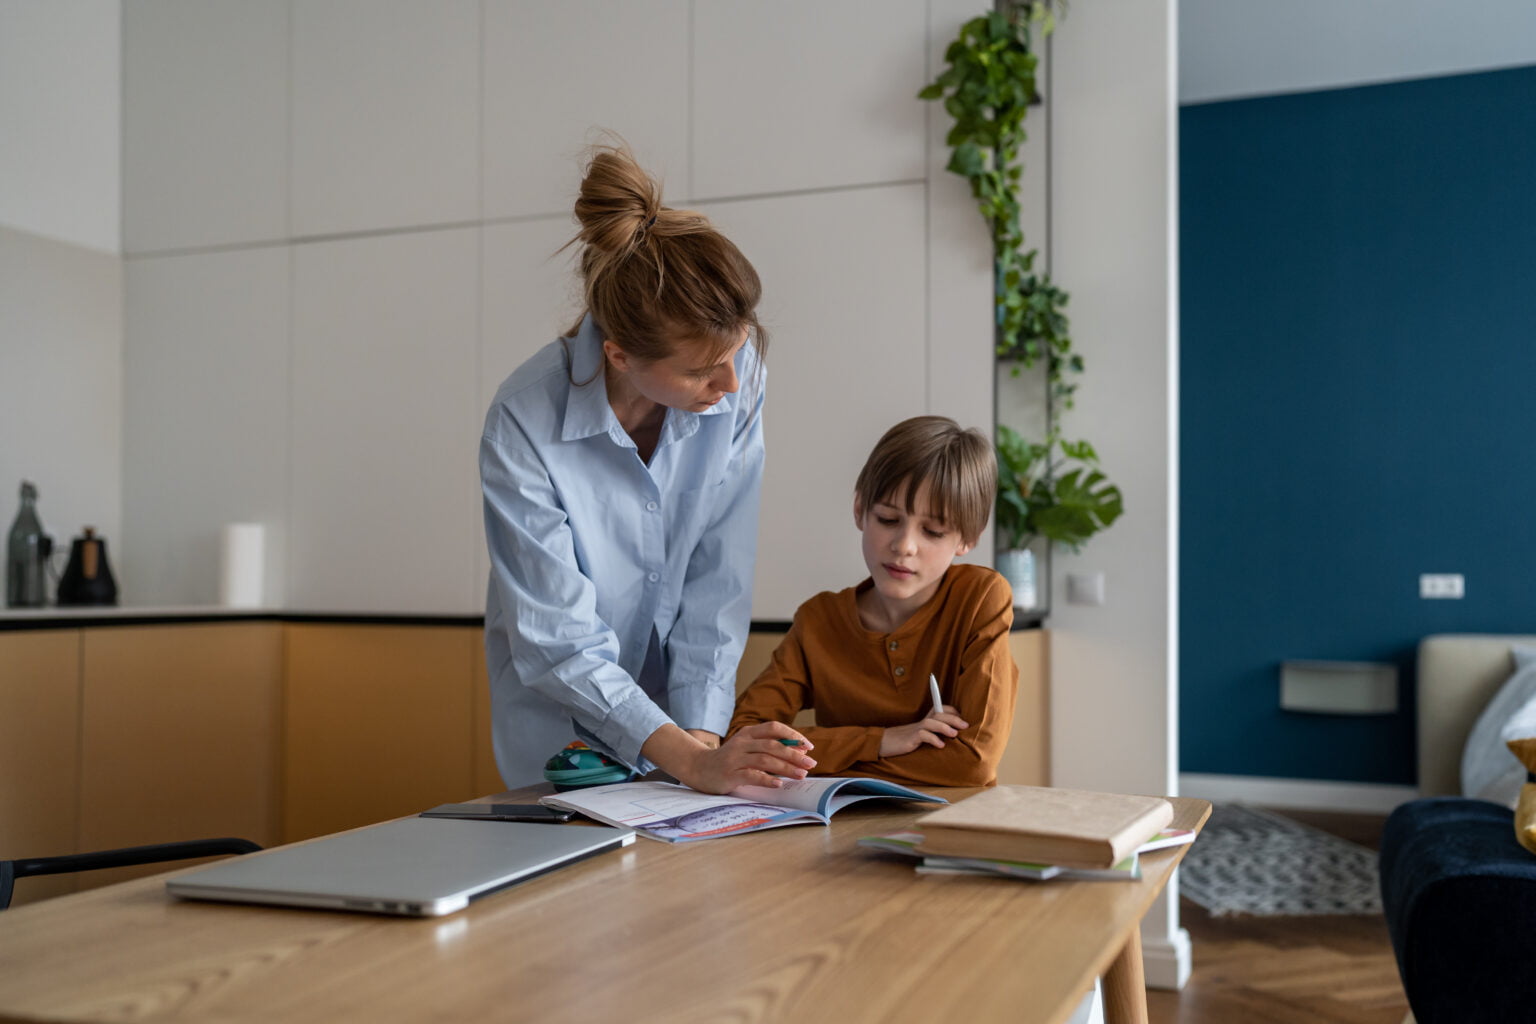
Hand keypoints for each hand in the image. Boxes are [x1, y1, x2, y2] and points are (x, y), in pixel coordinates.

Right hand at [673, 722, 816, 793]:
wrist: (698, 768)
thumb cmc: (729, 759)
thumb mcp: (746, 747)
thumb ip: (767, 747)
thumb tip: (798, 752)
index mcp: (747, 733)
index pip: (773, 728)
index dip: (792, 735)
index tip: (808, 746)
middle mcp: (742, 743)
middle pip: (772, 745)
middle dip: (794, 754)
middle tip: (810, 763)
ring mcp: (735, 758)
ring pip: (765, 760)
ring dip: (785, 767)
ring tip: (801, 775)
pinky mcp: (730, 775)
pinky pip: (751, 775)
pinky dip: (767, 779)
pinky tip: (779, 784)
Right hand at [879, 706, 967, 757]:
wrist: (884, 743)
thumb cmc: (905, 741)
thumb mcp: (921, 737)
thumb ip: (934, 734)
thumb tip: (953, 737)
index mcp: (926, 720)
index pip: (941, 709)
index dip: (953, 712)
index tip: (962, 720)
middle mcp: (922, 722)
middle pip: (939, 713)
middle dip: (953, 718)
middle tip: (965, 726)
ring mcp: (916, 729)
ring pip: (932, 721)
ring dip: (944, 727)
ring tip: (954, 734)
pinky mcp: (910, 738)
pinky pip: (923, 735)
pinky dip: (933, 739)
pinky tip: (940, 745)